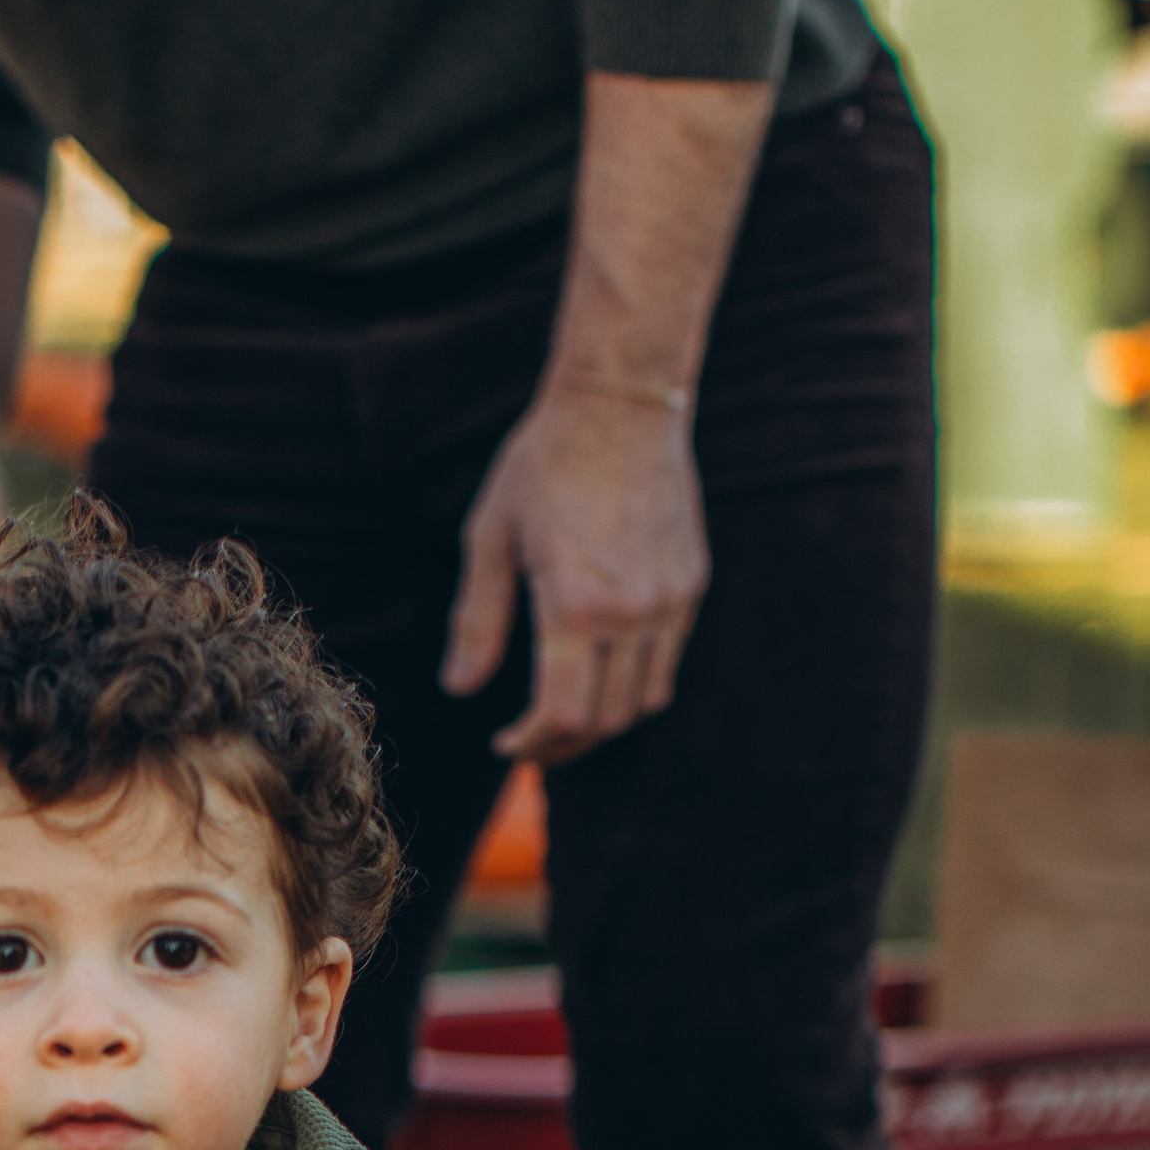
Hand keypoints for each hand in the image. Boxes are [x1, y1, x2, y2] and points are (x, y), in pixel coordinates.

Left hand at [442, 387, 708, 766]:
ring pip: (642, 702)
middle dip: (562, 746)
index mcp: (574, 606)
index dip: (532, 746)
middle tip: (528, 741)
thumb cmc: (545, 463)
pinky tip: (599, 676)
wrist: (623, 403)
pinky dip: (632, 689)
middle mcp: (631, 613)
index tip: (506, 744)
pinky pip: (666, 665)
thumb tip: (459, 688)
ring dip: (601, 724)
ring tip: (562, 718)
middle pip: (605, 722)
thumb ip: (477, 620)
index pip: (563, 716)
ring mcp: (669, 601)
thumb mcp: (491, 537)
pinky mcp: (690, 585)